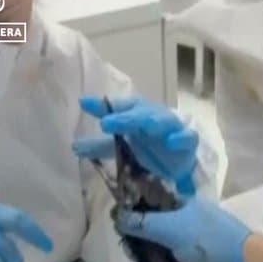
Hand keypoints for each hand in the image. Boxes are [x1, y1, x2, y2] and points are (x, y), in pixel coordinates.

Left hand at [73, 96, 198, 195]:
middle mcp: (152, 117)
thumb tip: (74, 147)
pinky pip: (187, 137)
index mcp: (135, 114)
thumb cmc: (150, 144)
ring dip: (150, 122)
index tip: (83, 103)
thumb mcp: (123, 145)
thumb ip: (100, 146)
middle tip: (105, 123)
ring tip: (142, 126)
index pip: (118, 106)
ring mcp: (171, 128)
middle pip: (137, 113)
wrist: (181, 158)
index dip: (102, 105)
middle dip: (123, 118)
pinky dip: (180, 138)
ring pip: (161, 121)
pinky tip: (172, 142)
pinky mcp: (188, 141)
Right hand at [117, 196, 252, 261]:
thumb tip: (117, 215)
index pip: (154, 202)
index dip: (136, 209)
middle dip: (139, 236)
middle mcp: (187, 223)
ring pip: (159, 247)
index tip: (117, 221)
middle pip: (154, 226)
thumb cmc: (210, 244)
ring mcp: (189, 246)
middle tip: (126, 247)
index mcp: (186, 205)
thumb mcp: (173, 228)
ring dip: (147, 255)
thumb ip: (144, 222)